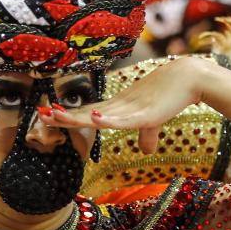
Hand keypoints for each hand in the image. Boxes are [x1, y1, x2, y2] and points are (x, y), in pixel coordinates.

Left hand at [41, 57, 206, 153]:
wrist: (190, 78)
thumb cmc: (170, 96)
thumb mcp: (154, 121)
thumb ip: (148, 136)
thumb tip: (147, 151)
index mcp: (117, 109)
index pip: (86, 113)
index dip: (67, 115)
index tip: (47, 114)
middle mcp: (118, 107)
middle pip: (85, 113)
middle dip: (63, 115)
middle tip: (40, 113)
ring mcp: (129, 110)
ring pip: (97, 116)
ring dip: (76, 116)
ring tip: (55, 115)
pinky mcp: (144, 114)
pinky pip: (123, 119)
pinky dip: (108, 119)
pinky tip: (94, 117)